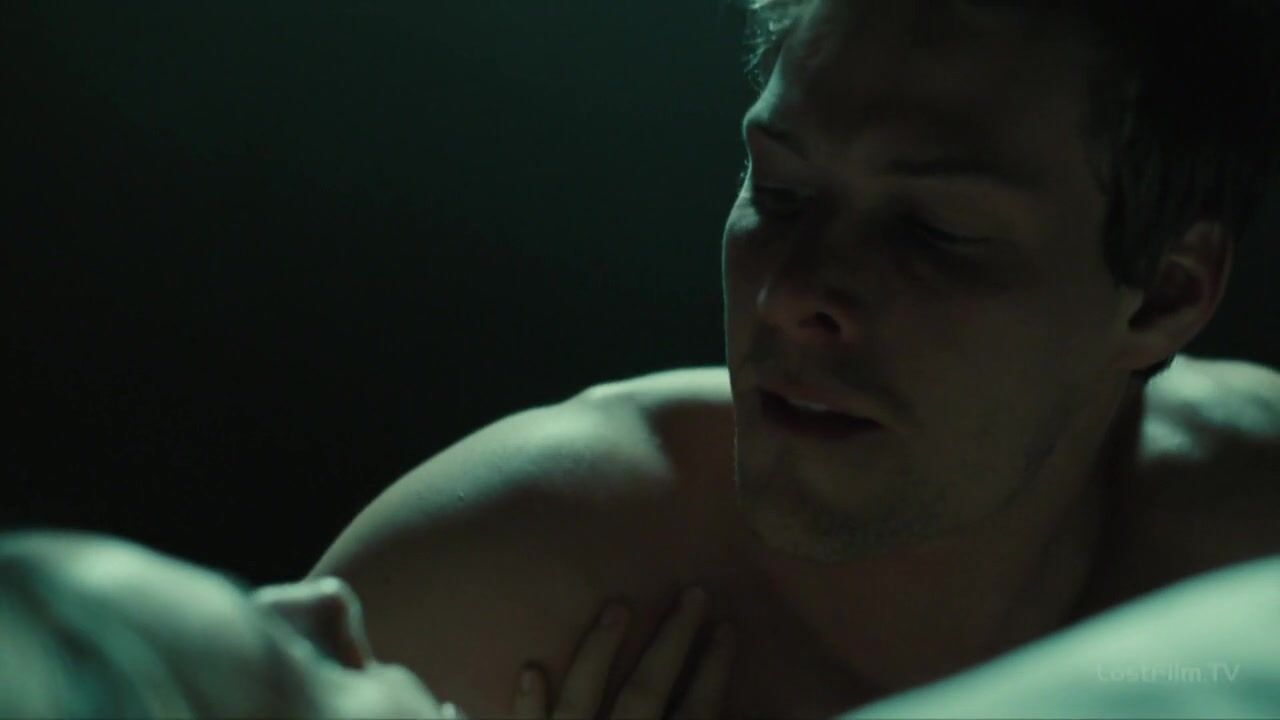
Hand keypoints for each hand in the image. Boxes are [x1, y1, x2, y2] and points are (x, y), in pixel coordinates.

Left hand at [509, 587, 735, 718]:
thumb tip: (752, 708)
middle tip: (694, 592)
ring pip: (582, 700)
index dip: (716, 669)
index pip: (697, 713)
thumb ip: (701, 719)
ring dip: (599, 651)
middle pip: (646, 691)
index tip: (728, 626)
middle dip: (672, 640)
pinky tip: (531, 668)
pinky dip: (528, 702)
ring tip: (617, 606)